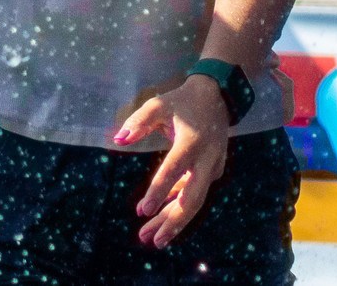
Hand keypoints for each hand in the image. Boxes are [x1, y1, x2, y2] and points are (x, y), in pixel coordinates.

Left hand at [113, 75, 230, 247]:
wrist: (218, 96)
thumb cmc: (183, 101)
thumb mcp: (159, 105)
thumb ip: (139, 121)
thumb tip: (118, 140)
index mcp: (192, 141)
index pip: (173, 169)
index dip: (158, 191)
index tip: (142, 211)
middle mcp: (206, 158)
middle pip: (191, 199)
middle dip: (171, 221)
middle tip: (149, 239)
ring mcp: (213, 167)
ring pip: (194, 201)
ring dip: (173, 220)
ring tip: (150, 238)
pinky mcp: (214, 171)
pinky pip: (195, 193)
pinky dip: (178, 205)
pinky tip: (160, 214)